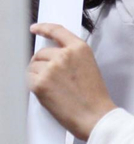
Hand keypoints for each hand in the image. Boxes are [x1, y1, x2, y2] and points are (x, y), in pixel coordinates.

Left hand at [28, 24, 114, 139]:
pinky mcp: (40, 83)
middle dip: (42, 64)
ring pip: (32, 67)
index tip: (36, 28)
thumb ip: (71, 57)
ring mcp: (50, 68)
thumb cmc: (94, 97)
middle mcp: (64, 55)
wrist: (95, 116)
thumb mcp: (88, 68)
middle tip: (53, 79)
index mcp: (79, 49)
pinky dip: (34, 86)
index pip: (57, 31)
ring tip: (54, 89)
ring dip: (38, 76)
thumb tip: (50, 55)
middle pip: (41, 53)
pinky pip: (28, 79)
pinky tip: (48, 94)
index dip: (43, 28)